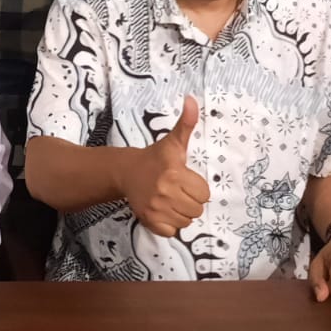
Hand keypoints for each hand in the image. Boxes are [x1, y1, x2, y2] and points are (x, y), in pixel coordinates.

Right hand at [122, 95, 209, 236]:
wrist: (126, 171)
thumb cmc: (155, 157)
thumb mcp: (173, 141)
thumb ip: (187, 123)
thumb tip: (192, 100)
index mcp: (174, 172)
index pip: (204, 193)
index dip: (196, 186)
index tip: (185, 179)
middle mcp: (165, 191)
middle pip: (197, 209)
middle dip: (190, 200)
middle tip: (177, 189)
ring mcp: (155, 208)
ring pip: (186, 221)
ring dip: (181, 212)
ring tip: (170, 199)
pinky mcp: (149, 220)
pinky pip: (172, 232)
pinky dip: (170, 224)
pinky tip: (163, 210)